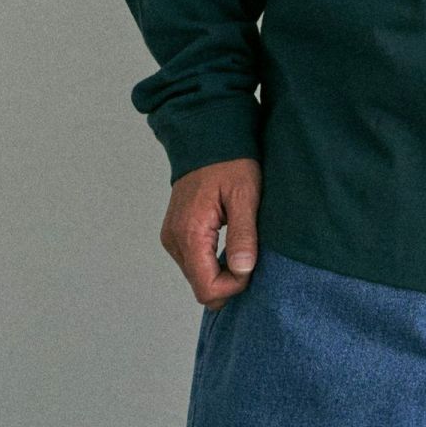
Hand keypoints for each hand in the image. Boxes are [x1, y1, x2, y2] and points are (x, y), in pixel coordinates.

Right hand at [159, 158, 260, 309]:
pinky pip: (194, 262)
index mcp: (190, 232)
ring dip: (221, 272)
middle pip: (201, 287)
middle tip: (251, 256)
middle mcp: (175, 240)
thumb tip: (242, 270)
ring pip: (198, 277)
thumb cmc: (230, 162)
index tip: (252, 266)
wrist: (208, 139)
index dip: (233, 287)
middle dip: (229, 281)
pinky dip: (213, 262)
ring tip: (242, 246)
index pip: (207, 287)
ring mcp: (173, 237)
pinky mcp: (176, 234)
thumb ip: (243, 234)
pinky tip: (229, 244)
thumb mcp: (245, 195)